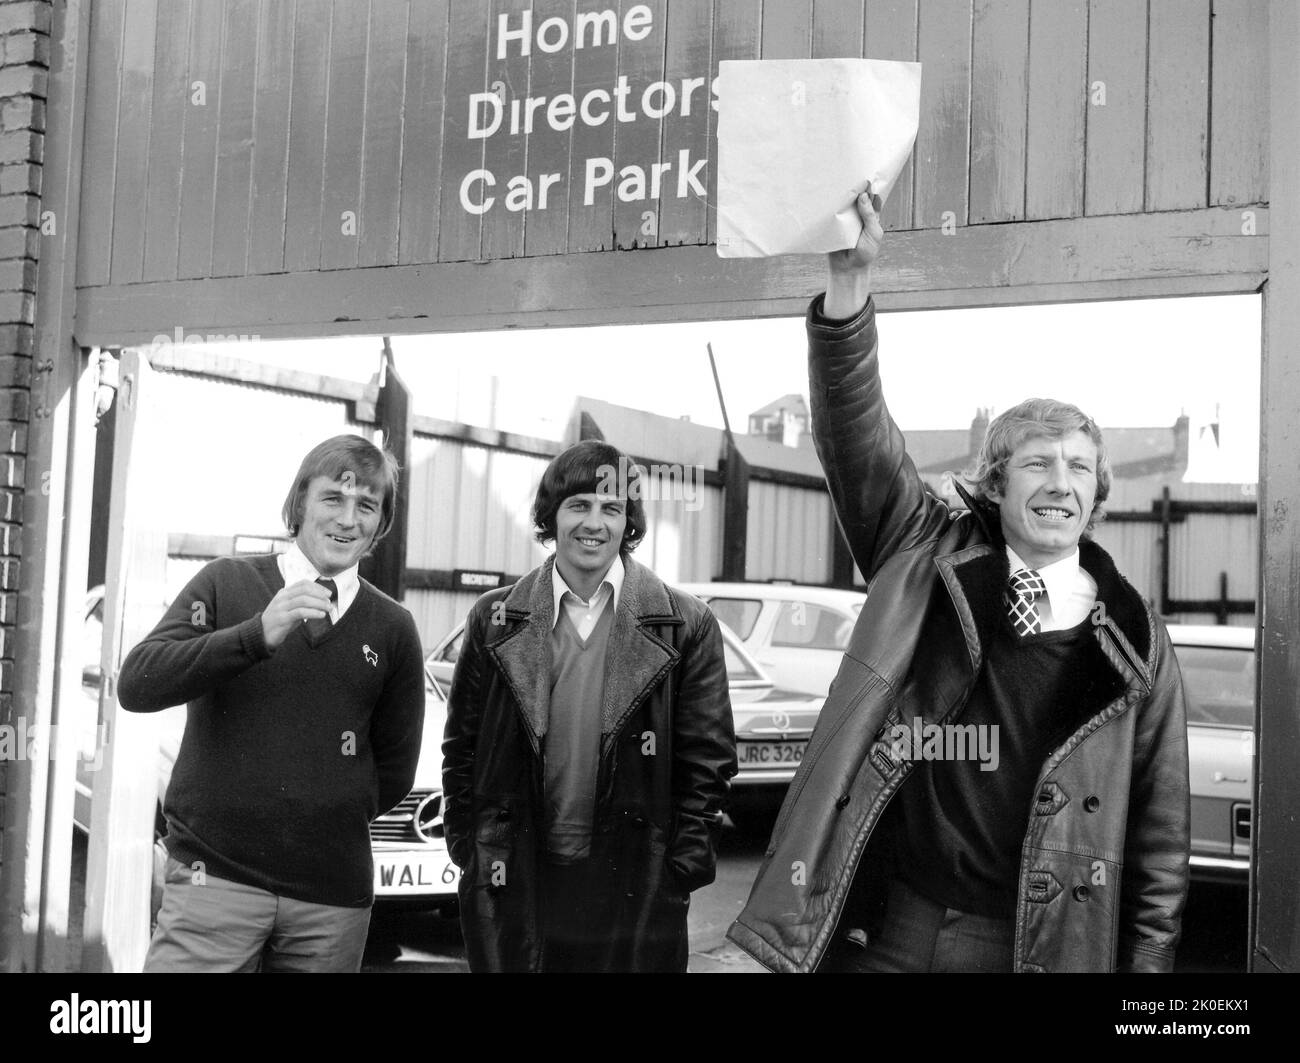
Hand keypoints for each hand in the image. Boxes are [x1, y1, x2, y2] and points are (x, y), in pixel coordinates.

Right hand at [260, 580, 332, 649]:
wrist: (262, 634)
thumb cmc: (280, 620)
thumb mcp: (290, 608)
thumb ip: (302, 603)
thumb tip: (323, 601)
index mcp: (284, 592)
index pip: (303, 583)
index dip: (318, 587)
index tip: (328, 594)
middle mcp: (282, 597)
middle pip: (305, 590)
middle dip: (320, 595)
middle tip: (330, 603)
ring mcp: (281, 607)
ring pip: (304, 600)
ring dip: (319, 604)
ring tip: (328, 609)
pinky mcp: (282, 619)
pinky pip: (300, 612)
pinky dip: (313, 612)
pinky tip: (321, 615)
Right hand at [825, 183, 883, 319]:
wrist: (848, 269)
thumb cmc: (866, 252)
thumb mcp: (874, 232)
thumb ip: (869, 215)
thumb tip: (863, 195)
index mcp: (870, 214)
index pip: (869, 195)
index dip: (867, 184)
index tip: (864, 171)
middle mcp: (857, 213)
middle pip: (854, 196)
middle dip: (851, 186)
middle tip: (846, 171)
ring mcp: (844, 218)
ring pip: (842, 203)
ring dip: (838, 195)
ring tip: (834, 180)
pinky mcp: (832, 224)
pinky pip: (830, 213)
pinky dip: (827, 206)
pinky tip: (824, 197)